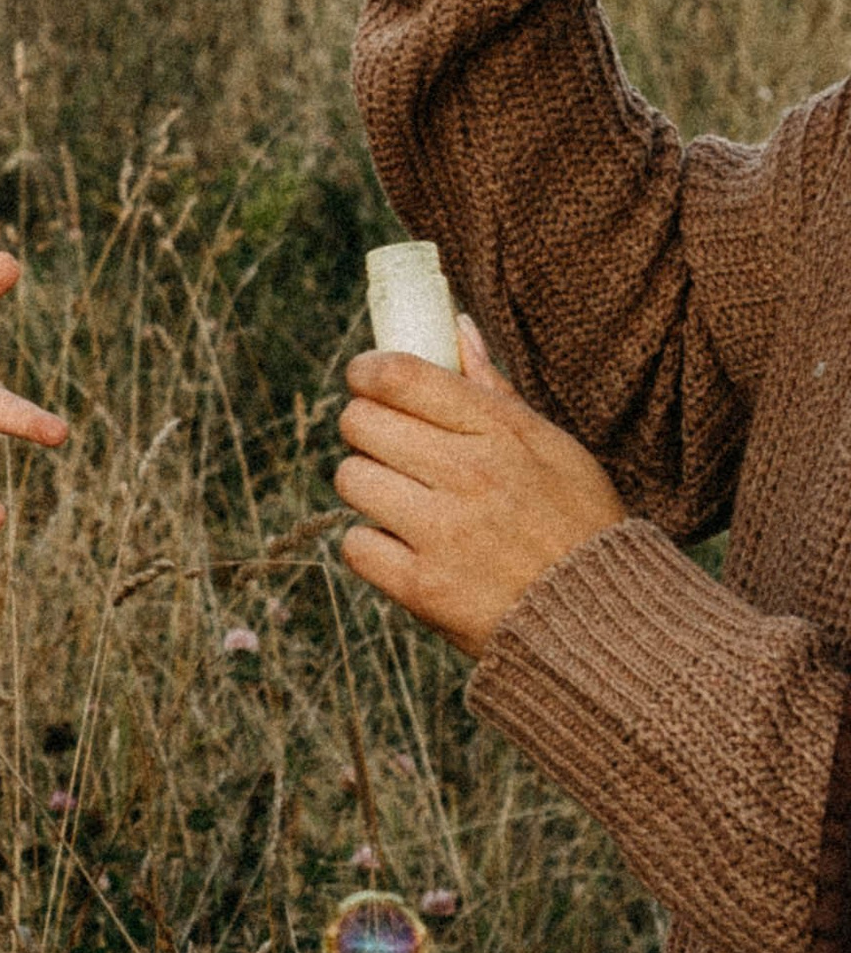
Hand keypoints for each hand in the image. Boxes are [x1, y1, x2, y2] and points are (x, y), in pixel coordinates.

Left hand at [334, 316, 624, 652]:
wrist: (600, 625)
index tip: (366, 381)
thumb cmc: (577, 526)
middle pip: (361, 422)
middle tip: (387, 448)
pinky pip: (355, 544)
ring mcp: (443, 532)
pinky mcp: (422, 588)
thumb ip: (495, 390)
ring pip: (351, 478)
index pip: (401, 376)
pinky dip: (372, 547)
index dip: (368, 372)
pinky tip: (405, 549)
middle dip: (365, 430)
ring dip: (366, 486)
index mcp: (501, 433)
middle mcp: (469, 475)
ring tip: (400, 499)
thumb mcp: (554, 447)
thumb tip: (457, 327)